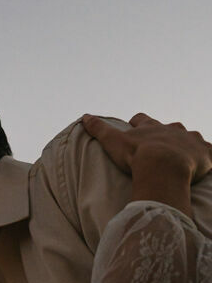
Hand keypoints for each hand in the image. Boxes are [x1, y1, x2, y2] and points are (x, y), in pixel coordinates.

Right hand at [82, 113, 211, 183]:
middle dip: (168, 134)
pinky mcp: (205, 153)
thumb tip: (84, 116)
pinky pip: (211, 152)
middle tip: (164, 144)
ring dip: (189, 144)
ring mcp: (191, 140)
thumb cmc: (137, 156)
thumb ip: (99, 128)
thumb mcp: (114, 141)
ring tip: (186, 155)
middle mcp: (173, 129)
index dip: (139, 123)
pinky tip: (207, 160)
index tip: (135, 126)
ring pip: (192, 138)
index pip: (143, 119)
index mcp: (152, 127)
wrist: (164, 167)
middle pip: (172, 127)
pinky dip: (208, 156)